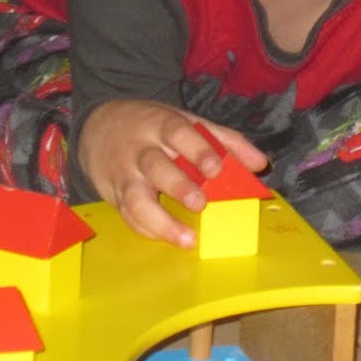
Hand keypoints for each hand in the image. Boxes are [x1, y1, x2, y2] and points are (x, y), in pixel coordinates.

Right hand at [77, 99, 266, 246]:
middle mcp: (140, 149)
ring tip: (187, 238)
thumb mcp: (187, 122)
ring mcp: (124, 175)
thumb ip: (226, 140)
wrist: (99, 126)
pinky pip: (128, 217)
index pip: (177, 133)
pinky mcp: (114, 196)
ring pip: (135, 199)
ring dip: (161, 221)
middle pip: (154, 166)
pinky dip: (149, 230)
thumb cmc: (154, 127)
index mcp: (161, 125)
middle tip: (200, 203)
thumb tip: (261, 163)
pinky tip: (171, 238)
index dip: (197, 150)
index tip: (215, 169)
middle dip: (177, 185)